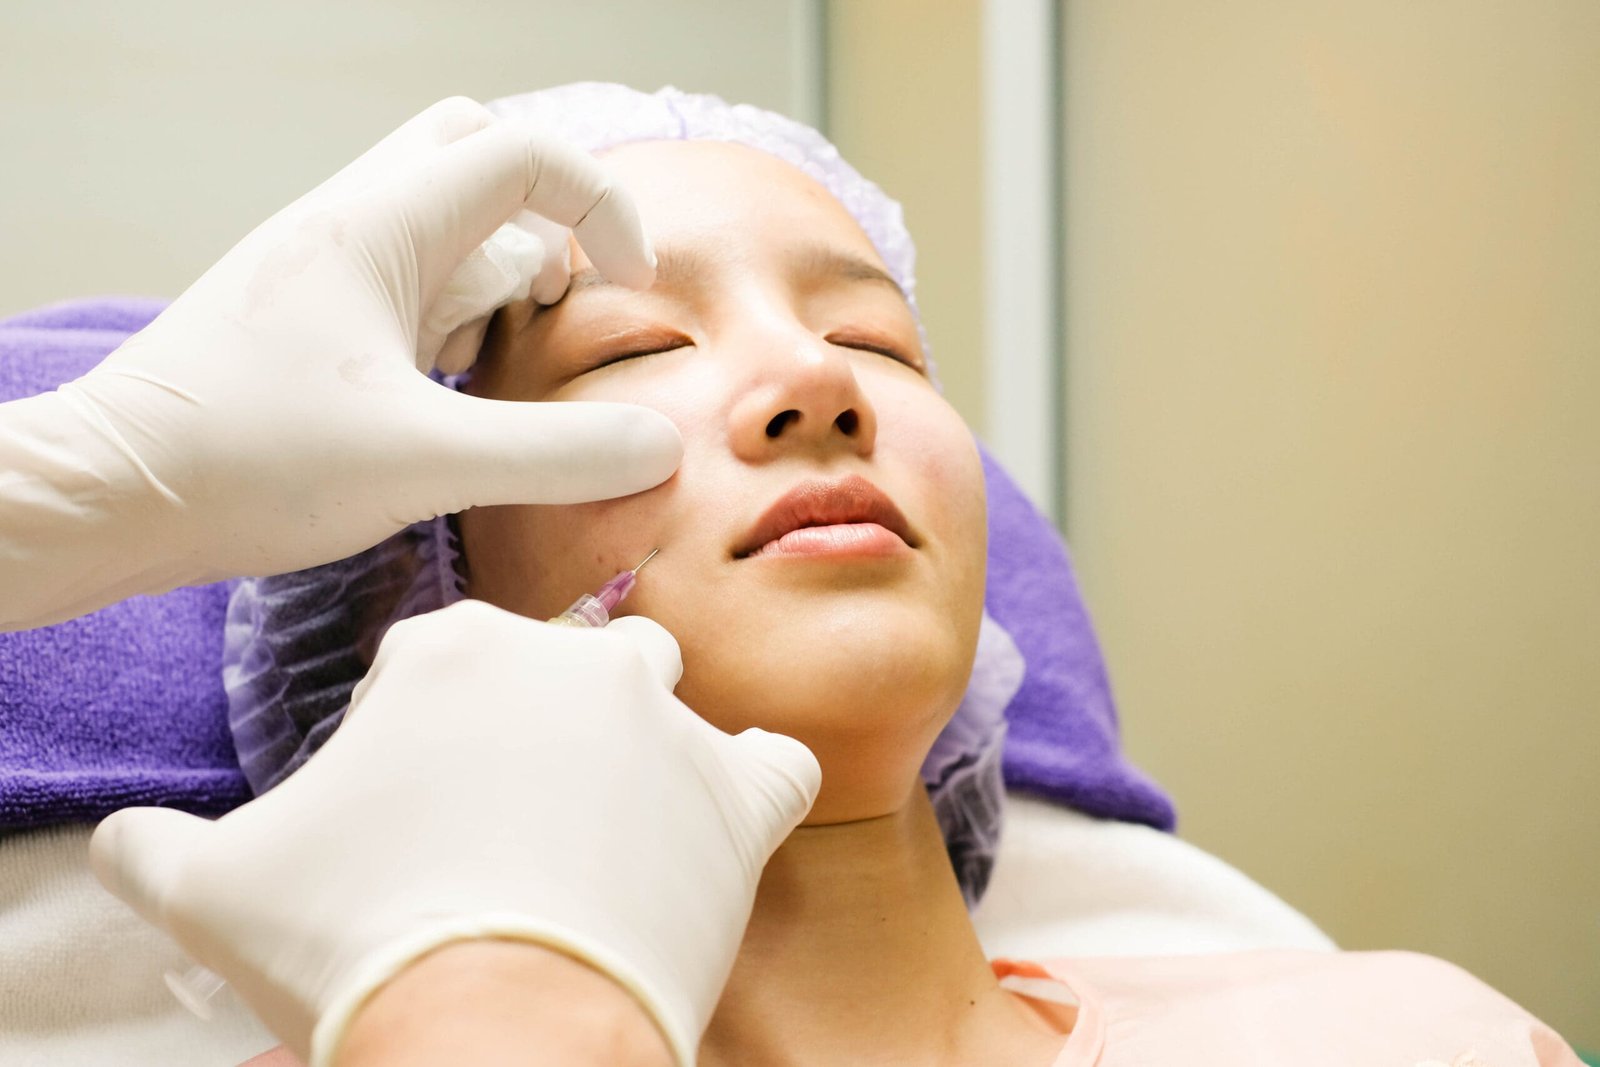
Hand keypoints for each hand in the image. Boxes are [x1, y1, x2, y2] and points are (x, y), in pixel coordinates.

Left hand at [0, 97, 680, 627]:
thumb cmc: (251, 463)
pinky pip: (406, 280)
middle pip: (475, 152)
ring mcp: (323, 269)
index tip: (633, 289)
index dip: (603, 205)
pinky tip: (449, 394)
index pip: (523, 154)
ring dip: (499, 271)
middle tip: (567, 300)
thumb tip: (661, 447)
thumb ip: (555, 455)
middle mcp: (350, 225)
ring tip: (507, 363)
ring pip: (441, 219)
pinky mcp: (304, 318)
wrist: (111, 495)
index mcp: (380, 227)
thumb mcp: (424, 464)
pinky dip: (453, 316)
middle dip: (548, 214)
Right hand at [88, 601, 819, 1066]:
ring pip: (664, 696)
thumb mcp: (210, 888)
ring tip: (607, 826)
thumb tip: (121, 839)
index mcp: (447, 653)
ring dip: (641, 745)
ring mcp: (662, 722)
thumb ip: (157, 847)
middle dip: (535, 724)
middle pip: (559, 666)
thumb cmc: (351, 938)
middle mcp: (566, 661)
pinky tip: (720, 829)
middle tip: (506, 817)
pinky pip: (774, 767)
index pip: (436, 663)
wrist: (488, 1018)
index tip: (413, 800)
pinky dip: (755, 791)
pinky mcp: (736, 795)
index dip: (419, 733)